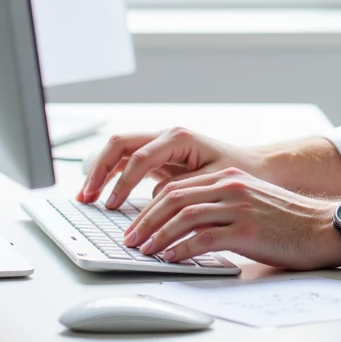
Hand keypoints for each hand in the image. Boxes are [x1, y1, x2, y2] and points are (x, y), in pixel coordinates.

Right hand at [78, 128, 266, 209]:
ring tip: (85, 197)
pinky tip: (102, 196)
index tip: (113, 205)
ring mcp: (159, 146)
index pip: (139, 156)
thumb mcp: (215, 180)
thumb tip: (155, 198)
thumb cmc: (240, 171)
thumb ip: (184, 187)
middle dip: (99, 169)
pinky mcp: (158, 159)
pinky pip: (126, 163)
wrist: (255, 167)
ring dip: (99, 172)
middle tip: (86, 196)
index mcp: (178, 138)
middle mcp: (165, 137)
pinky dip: (111, 177)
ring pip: (118, 151)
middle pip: (119, 144)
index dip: (122, 182)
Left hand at [121, 168, 340, 270]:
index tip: (136, 225)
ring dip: (157, 235)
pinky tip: (171, 258)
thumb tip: (187, 229)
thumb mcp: (252, 203)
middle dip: (145, 220)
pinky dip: (181, 249)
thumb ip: (222, 208)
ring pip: (183, 216)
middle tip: (130, 239)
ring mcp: (239, 207)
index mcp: (229, 178)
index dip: (150, 206)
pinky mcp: (248, 230)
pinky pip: (203, 238)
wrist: (325, 228)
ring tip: (143, 250)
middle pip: (173, 198)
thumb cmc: (290, 223)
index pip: (177, 187)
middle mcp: (231, 187)